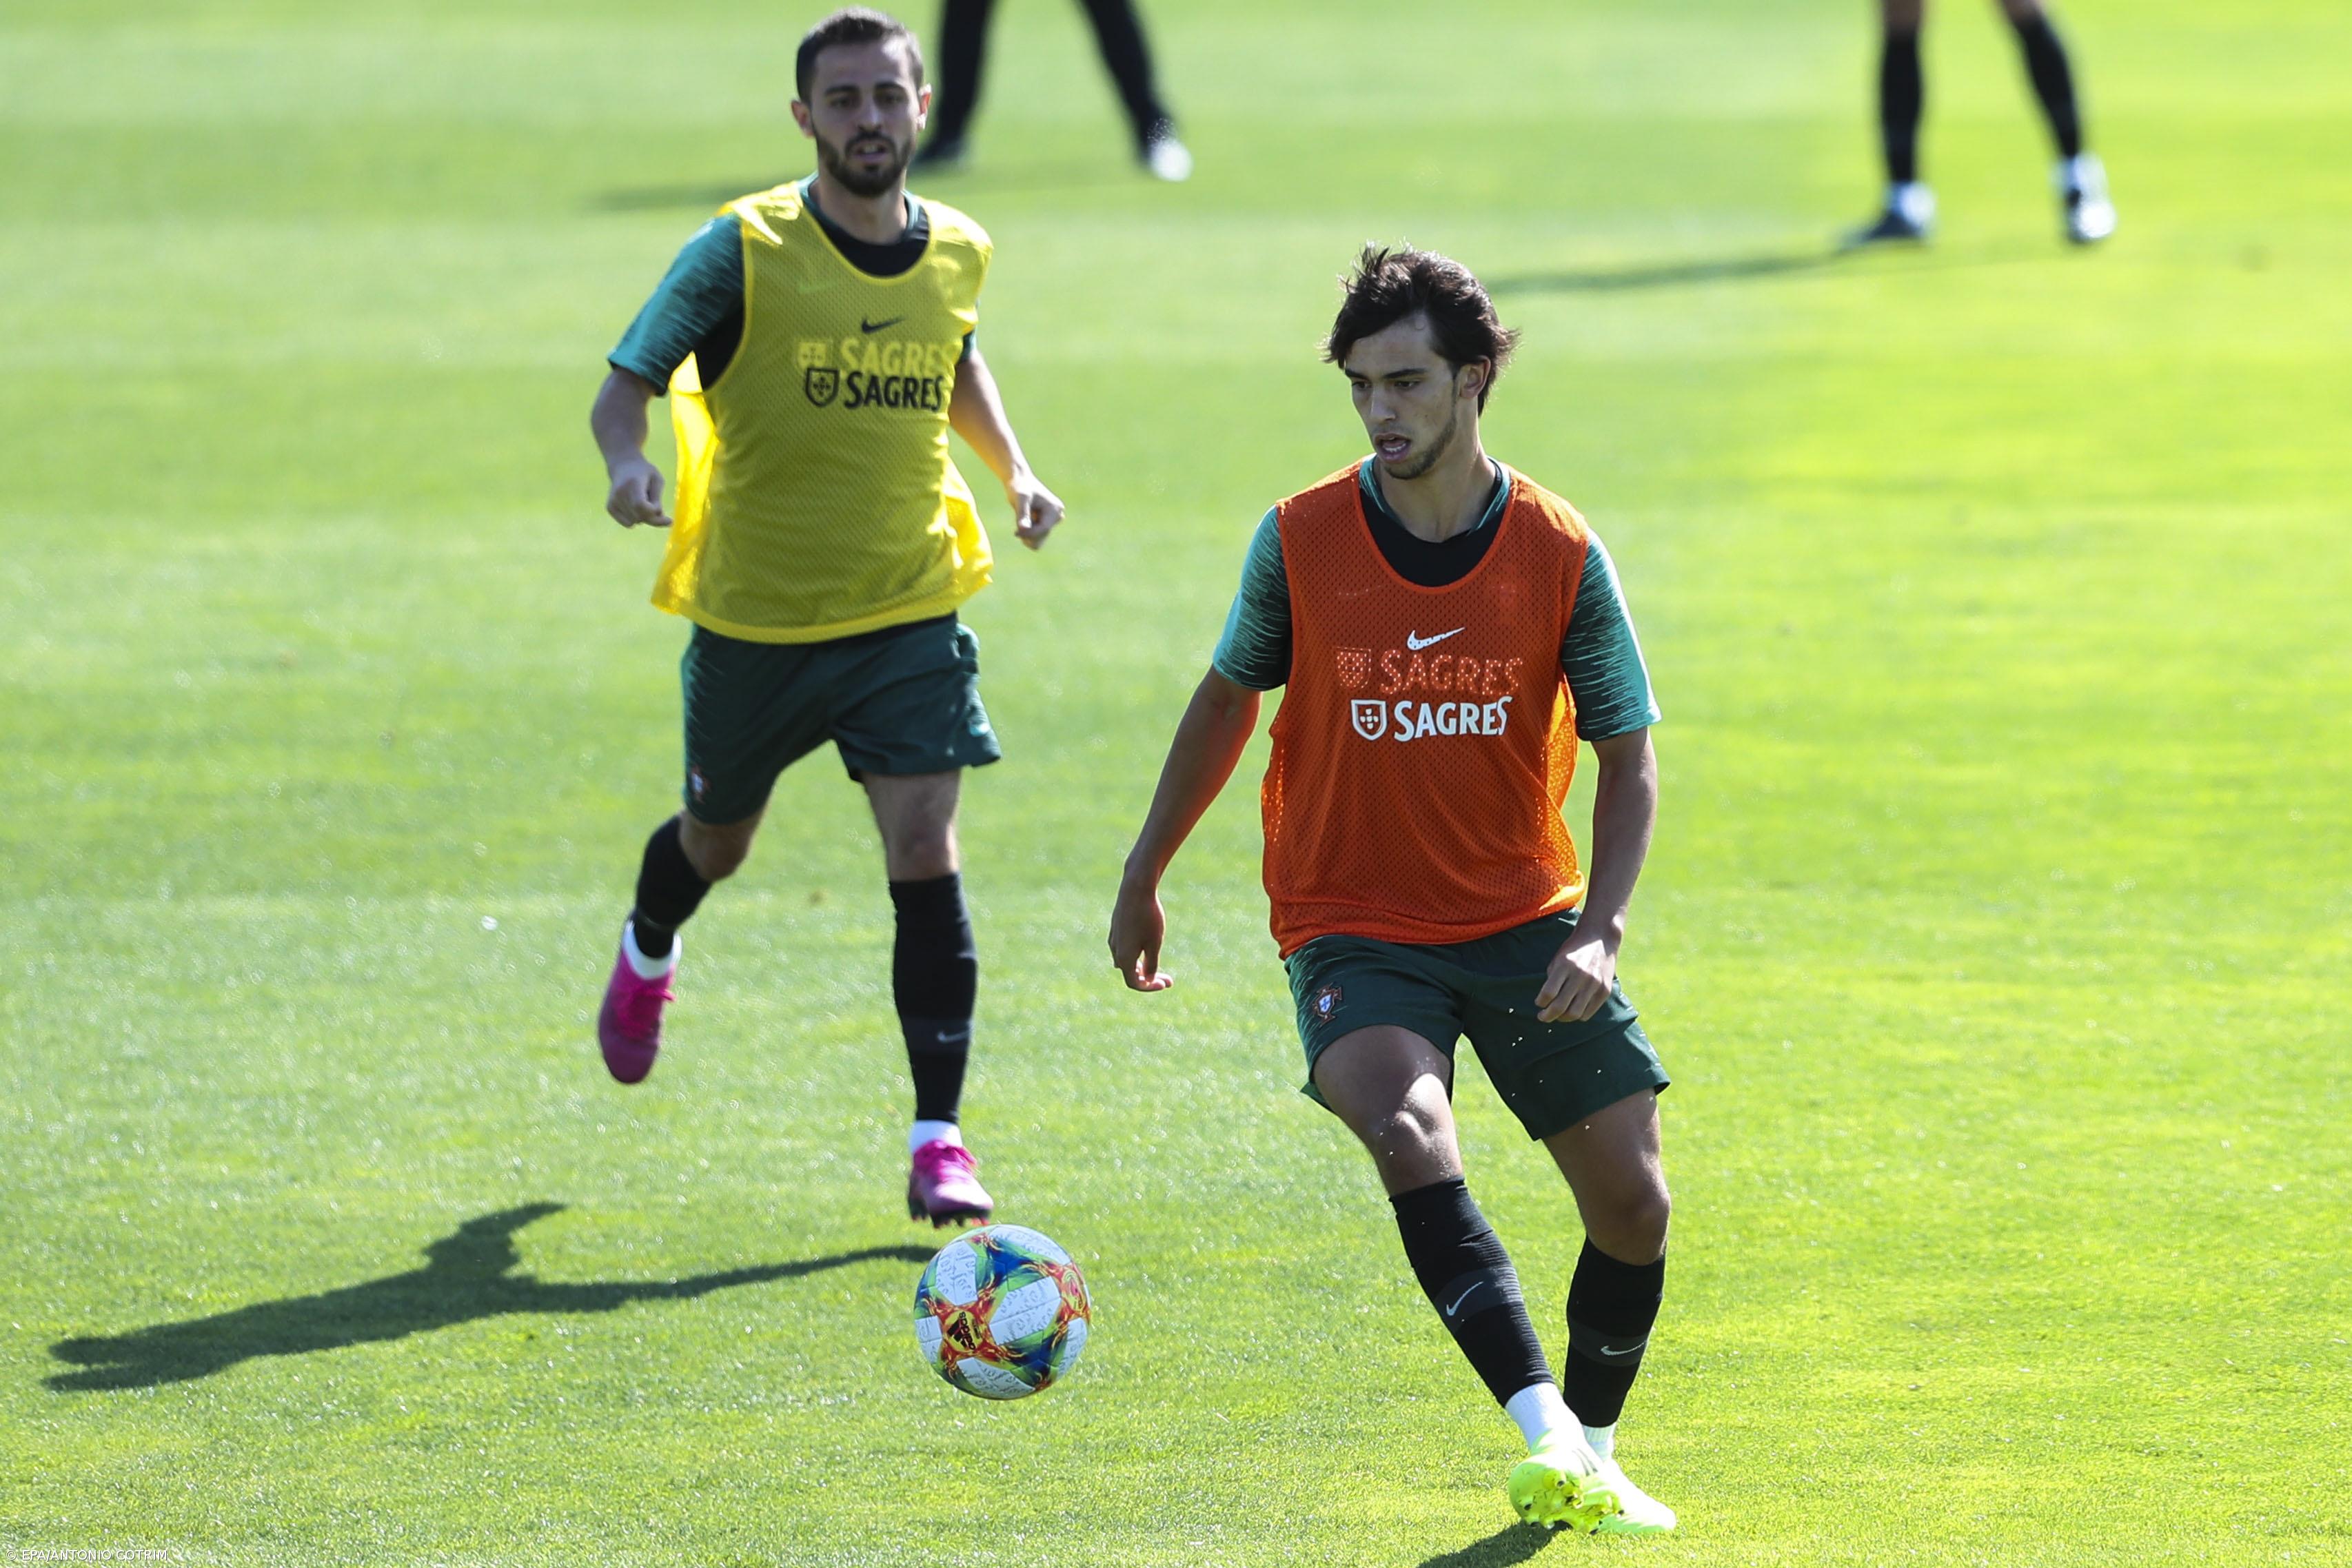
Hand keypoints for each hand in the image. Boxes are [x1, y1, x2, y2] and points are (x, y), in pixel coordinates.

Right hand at [606, 457, 672, 527]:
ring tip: (643, 501)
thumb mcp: (657, 479)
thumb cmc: (644, 472)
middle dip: (653, 518)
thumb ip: (657, 498)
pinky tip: (636, 507)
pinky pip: (628, 523)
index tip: (668, 518)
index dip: (653, 513)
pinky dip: (636, 519)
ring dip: (644, 517)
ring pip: (634, 522)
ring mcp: (613, 501)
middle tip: (659, 510)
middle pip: (639, 516)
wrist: (623, 466)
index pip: (640, 505)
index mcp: (632, 483)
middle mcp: (619, 493)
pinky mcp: (610, 507)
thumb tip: (658, 516)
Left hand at [1006, 469, 1062, 549]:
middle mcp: (1057, 515)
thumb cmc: (1019, 487)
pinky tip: (1023, 521)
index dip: (1029, 534)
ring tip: (1020, 520)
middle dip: (1028, 533)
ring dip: (1027, 534)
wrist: (1019, 481)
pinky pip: (1037, 537)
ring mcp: (1053, 520)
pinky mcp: (1047, 523)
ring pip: (1040, 539)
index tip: (1015, 533)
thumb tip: (1023, 528)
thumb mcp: (1020, 499)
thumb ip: (1023, 513)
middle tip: (1017, 526)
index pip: (1044, 529)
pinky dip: (1027, 533)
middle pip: (1043, 535)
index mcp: (1054, 508)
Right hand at [1108, 875, 1172, 991]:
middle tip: (1168, 979)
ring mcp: (1114, 938)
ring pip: (1126, 961)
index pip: (1134, 983)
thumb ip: (1151, 964)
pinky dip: (1136, 955)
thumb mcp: (1154, 943)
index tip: (1167, 983)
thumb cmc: (1148, 916)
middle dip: (1149, 978)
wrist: (1136, 888)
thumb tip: (1148, 979)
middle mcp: (1115, 950)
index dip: (1150, 987)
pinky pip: (1123, 949)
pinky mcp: (1116, 928)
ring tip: (1156, 967)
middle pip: (1130, 973)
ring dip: (1141, 968)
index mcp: (1124, 957)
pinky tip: (1146, 949)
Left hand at [1535, 929, 1616, 1022]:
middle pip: (1560, 1006)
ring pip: (1575, 1013)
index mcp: (1565, 965)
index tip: (1539, 1004)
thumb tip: (1546, 1002)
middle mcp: (1580, 975)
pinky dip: (1578, 1015)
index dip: (1541, 1002)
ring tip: (1558, 1016)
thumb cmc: (1575, 949)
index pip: (1548, 993)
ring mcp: (1594, 984)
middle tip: (1543, 1017)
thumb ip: (1552, 979)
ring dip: (1563, 1018)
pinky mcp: (1605, 991)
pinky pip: (1588, 1012)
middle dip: (1547, 1016)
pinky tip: (1573, 1011)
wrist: (1601, 938)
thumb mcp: (1559, 958)